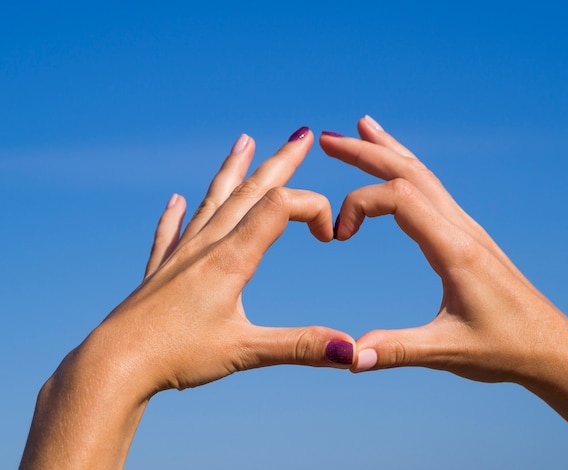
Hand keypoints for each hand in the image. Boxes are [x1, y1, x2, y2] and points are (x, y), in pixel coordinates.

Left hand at [20, 126, 354, 469]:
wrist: (114, 365)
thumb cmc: (176, 356)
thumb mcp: (245, 351)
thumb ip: (300, 346)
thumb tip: (352, 351)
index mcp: (231, 258)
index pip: (280, 207)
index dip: (313, 208)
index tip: (329, 236)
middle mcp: (206, 246)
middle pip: (249, 191)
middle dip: (280, 162)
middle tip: (302, 135)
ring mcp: (180, 256)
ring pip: (212, 201)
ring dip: (233, 170)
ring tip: (243, 141)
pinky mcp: (160, 272)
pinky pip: (170, 233)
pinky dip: (176, 215)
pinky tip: (174, 201)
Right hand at [320, 116, 567, 466]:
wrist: (554, 348)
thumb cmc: (507, 348)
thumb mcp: (448, 352)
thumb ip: (396, 350)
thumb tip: (348, 356)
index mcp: (454, 249)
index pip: (399, 198)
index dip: (359, 204)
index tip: (338, 236)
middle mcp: (461, 228)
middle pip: (409, 172)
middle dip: (366, 152)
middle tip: (327, 138)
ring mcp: (466, 228)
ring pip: (423, 175)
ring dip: (388, 151)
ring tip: (362, 129)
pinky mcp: (467, 236)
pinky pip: (433, 190)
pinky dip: (408, 170)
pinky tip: (399, 169)